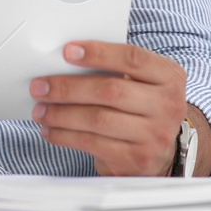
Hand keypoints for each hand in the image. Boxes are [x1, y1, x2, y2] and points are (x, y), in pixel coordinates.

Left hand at [29, 41, 194, 176]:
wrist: (163, 150)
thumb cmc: (141, 106)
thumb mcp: (142, 82)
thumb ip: (115, 68)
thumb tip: (66, 60)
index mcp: (170, 77)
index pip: (132, 58)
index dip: (98, 53)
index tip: (67, 51)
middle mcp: (167, 106)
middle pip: (110, 90)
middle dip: (68, 87)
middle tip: (40, 86)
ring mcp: (154, 135)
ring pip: (97, 119)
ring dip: (61, 114)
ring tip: (40, 109)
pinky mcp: (136, 159)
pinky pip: (92, 143)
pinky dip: (65, 136)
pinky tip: (50, 129)